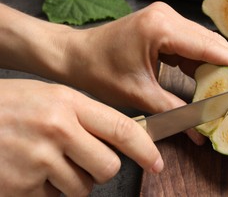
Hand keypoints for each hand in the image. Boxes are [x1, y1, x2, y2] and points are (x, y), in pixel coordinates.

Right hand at [0, 79, 162, 195]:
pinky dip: (47, 190)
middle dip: (101, 168)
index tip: (156, 162)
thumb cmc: (10, 106)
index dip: (146, 149)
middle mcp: (56, 130)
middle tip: (84, 159)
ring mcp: (37, 161)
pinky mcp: (20, 187)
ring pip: (82, 188)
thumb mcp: (50, 97)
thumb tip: (118, 140)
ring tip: (47, 161)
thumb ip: (85, 116)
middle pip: (108, 166)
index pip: (122, 128)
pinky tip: (29, 171)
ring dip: (72, 181)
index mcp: (67, 103)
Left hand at [64, 2, 227, 112]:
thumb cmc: (99, 71)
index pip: (208, 46)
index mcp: (160, 28)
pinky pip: (190, 42)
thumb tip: (200, 132)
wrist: (75, 55)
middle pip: (209, 40)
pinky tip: (209, 76)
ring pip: (202, 40)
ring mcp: (164, 17)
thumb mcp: (139, 94)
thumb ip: (174, 111)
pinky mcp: (162, 25)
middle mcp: (166, 16)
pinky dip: (201, 60)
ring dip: (216, 62)